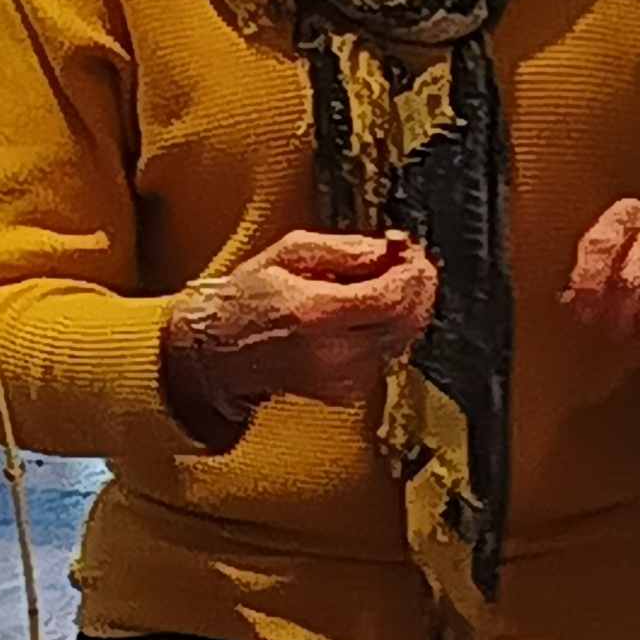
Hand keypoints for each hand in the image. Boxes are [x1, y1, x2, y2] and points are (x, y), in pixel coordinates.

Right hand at [163, 229, 439, 433]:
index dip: (414, 271)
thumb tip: (390, 248)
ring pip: (403, 338)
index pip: (392, 297)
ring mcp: (343, 378)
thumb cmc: (248, 300)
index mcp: (316, 314)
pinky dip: (389, 330)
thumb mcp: (289, 253)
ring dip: (406, 307)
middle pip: (407, 320)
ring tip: (387, 281)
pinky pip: (387, 354)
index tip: (413, 252)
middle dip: (418, 286)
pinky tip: (371, 311)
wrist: (220, 352)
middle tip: (410, 261)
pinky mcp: (348, 391)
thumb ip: (345, 249)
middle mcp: (334, 352)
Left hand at [565, 198, 639, 394]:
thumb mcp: (613, 260)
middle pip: (636, 270)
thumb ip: (589, 277)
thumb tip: (566, 301)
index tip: (579, 310)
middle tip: (611, 332)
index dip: (588, 281)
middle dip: (619, 308)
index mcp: (631, 214)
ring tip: (639, 342)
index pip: (603, 241)